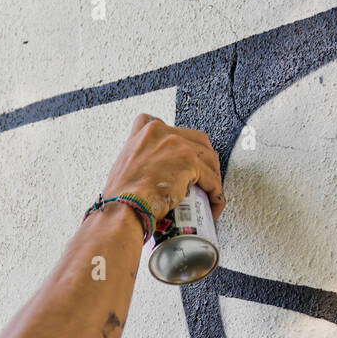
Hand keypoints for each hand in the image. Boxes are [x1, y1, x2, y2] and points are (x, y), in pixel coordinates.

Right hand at [102, 114, 223, 223]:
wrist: (122, 208)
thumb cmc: (120, 196)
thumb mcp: (123, 164)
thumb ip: (139, 158)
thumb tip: (151, 172)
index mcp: (145, 131)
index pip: (170, 129)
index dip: (182, 143)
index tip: (183, 157)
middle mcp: (162, 132)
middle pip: (196, 140)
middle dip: (203, 160)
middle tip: (203, 179)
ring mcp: (177, 145)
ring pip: (208, 158)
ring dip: (212, 177)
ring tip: (209, 194)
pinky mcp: (189, 163)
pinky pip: (212, 178)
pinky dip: (215, 193)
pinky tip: (213, 204)